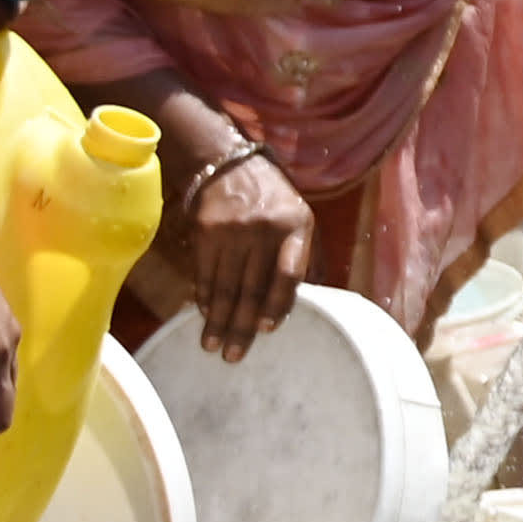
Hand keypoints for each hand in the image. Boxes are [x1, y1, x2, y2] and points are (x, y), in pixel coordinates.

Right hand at [160, 142, 314, 359]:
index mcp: (296, 227)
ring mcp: (232, 230)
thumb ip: (310, 257)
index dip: (278, 304)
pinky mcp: (205, 231)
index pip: (289, 273)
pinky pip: (204, 273)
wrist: (232, 165)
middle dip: (241, 326)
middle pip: (252, 287)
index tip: (268, 329)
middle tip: (233, 356)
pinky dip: (203, 297)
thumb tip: (319, 300)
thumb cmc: (275, 201)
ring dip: (217, 320)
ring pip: (224, 285)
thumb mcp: (303, 218)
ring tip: (212, 346)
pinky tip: (203, 316)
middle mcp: (263, 229)